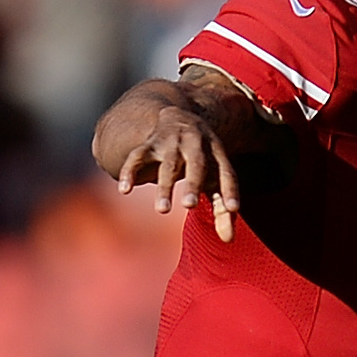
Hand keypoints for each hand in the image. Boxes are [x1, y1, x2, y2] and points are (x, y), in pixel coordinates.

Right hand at [108, 95, 242, 241]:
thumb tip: (228, 241)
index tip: (233, 208)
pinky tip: (124, 191)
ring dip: (164, 186)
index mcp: (217, 152)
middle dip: (192, 184)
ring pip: (168, 165)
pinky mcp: (150, 143)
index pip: (226, 172)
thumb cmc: (203, 159)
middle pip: (196, 164)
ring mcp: (172, 142)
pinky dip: (130, 172)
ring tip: (162, 210)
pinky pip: (138, 156)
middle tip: (189, 206)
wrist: (181, 116)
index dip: (230, 190)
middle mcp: (196, 144)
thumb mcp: (215, 177)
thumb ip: (223, 208)